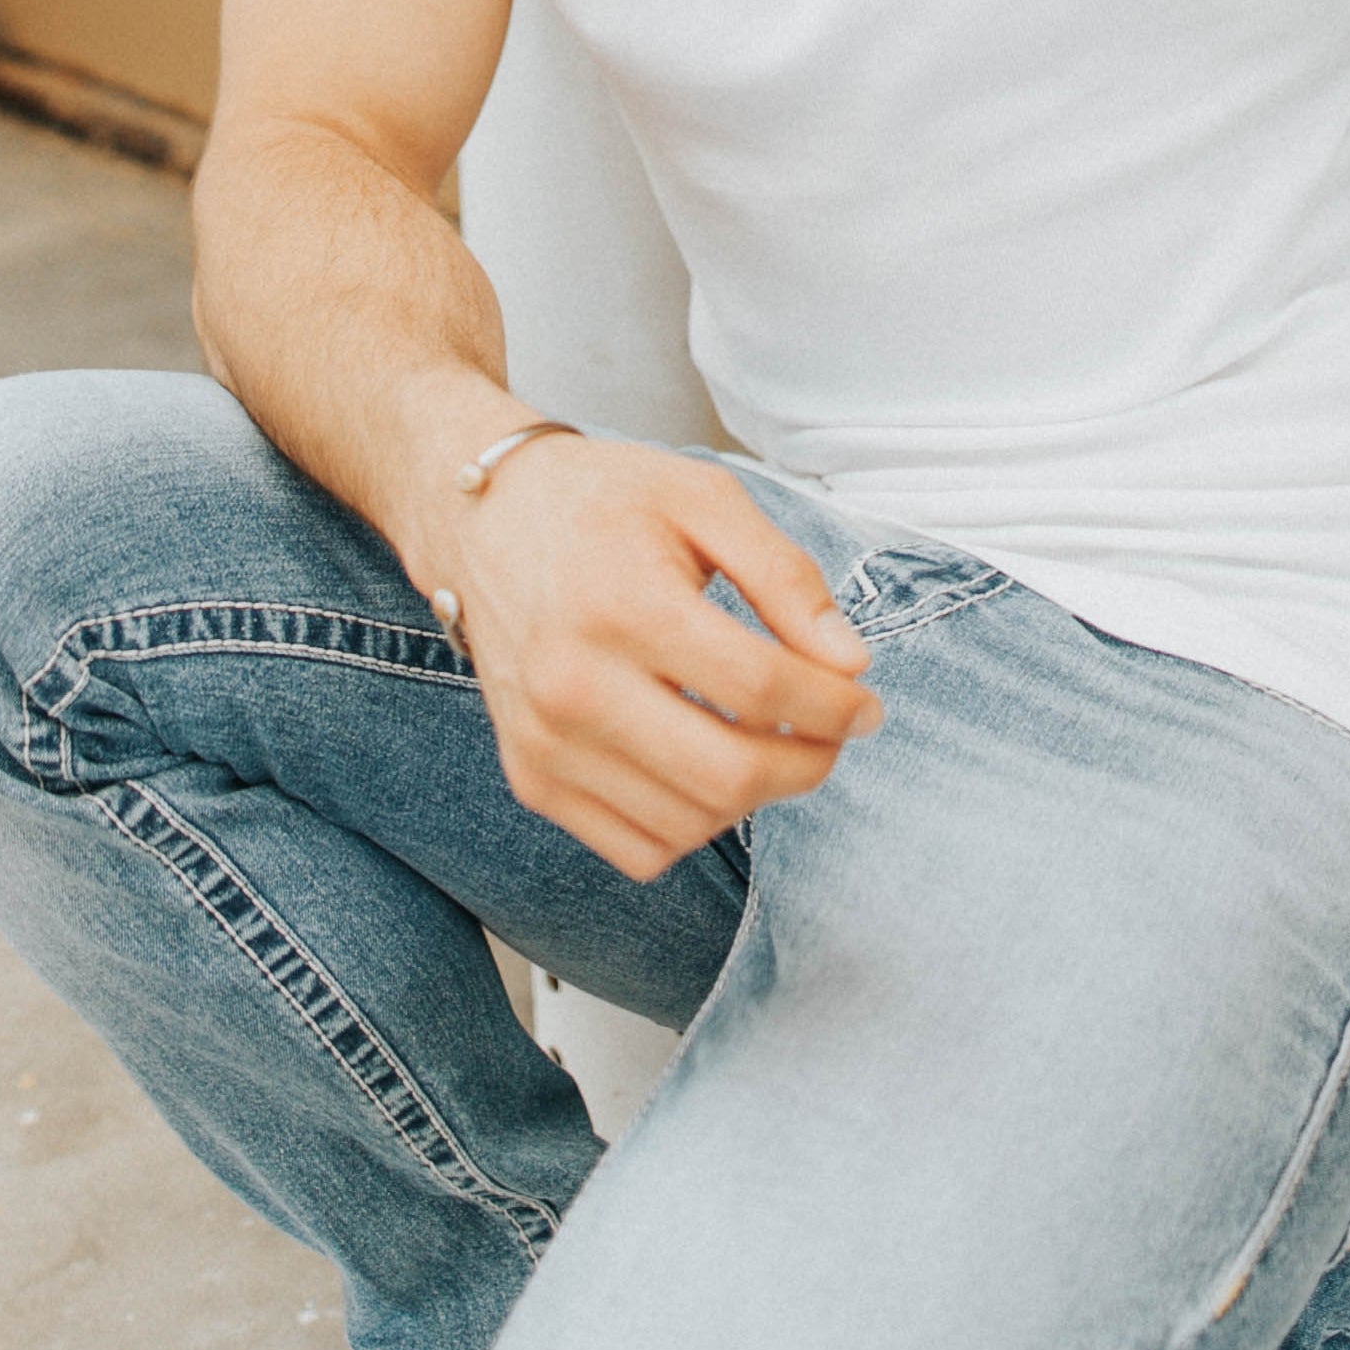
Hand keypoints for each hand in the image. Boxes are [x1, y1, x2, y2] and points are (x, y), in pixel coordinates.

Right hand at [424, 437, 882, 879]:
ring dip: (755, 795)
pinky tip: (705, 763)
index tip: (864, 700)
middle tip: (833, 732)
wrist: (485, 520)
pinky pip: (639, 849)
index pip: (760, 689)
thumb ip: (787, 578)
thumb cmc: (605, 502)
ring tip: (770, 740)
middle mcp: (573, 685)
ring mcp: (545, 743)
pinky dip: (693, 824)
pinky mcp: (531, 778)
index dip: (834, 705)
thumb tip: (850, 664)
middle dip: (809, 764)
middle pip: (728, 775)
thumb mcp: (705, 500)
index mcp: (623, 606)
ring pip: (690, 824)